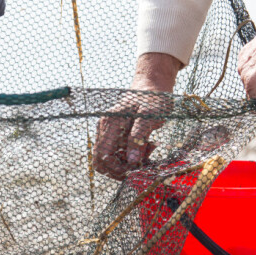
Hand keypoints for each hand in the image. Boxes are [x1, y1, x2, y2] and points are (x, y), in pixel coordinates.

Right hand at [92, 53, 180, 180]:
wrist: (153, 85)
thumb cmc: (154, 98)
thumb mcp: (150, 117)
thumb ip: (139, 138)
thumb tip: (131, 161)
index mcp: (110, 123)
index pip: (103, 156)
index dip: (118, 168)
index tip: (137, 168)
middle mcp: (104, 128)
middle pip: (102, 161)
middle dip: (121, 169)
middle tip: (142, 163)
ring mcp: (107, 132)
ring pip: (109, 160)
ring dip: (127, 163)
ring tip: (148, 152)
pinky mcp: (114, 134)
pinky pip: (117, 153)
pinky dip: (130, 156)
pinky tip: (146, 148)